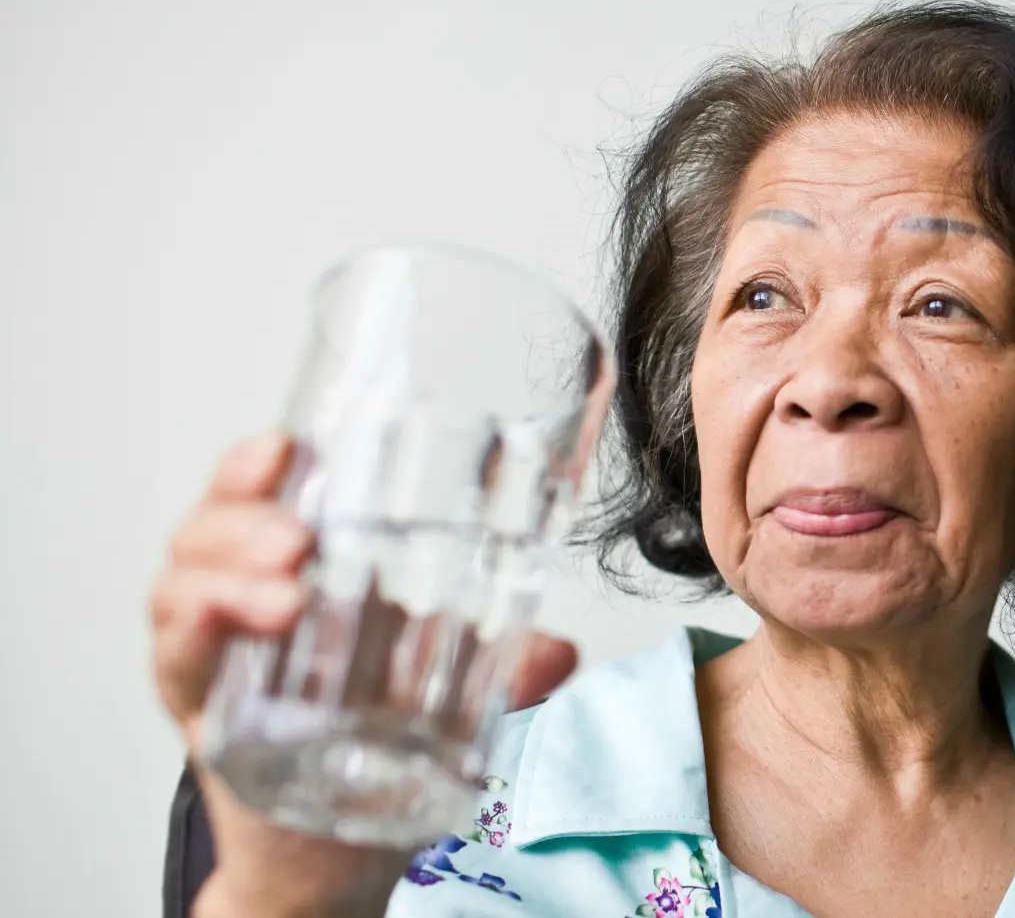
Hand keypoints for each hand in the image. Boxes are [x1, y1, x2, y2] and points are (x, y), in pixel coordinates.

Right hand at [152, 433, 578, 917]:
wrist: (337, 847)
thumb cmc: (379, 740)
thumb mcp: (453, 689)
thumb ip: (508, 667)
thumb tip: (560, 650)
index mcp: (303, 568)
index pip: (265, 491)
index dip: (262, 461)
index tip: (292, 446)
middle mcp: (245, 597)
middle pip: (211, 525)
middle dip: (245, 519)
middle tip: (299, 539)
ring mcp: (220, 653)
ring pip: (184, 585)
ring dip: (225, 579)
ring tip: (284, 593)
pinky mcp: (203, 714)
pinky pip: (176, 664)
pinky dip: (192, 638)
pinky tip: (215, 628)